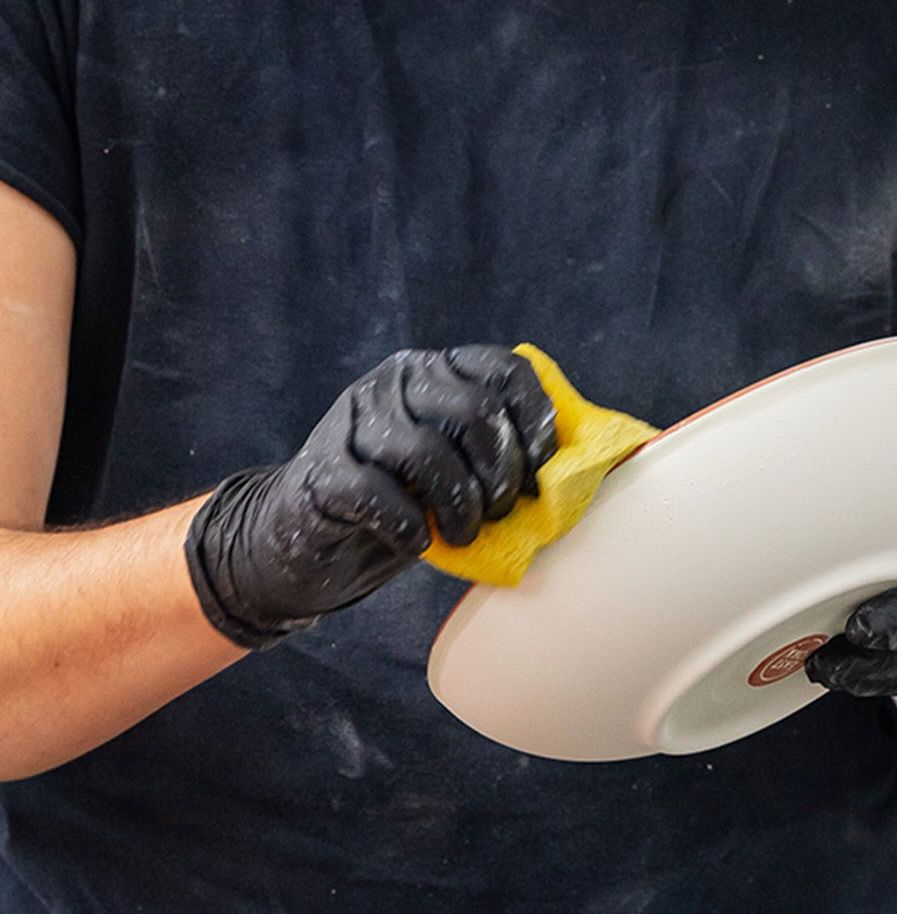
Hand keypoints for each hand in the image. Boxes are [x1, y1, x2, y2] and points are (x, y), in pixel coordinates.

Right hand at [185, 346, 558, 648]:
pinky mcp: (325, 471)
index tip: (539, 477)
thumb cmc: (403, 503)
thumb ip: (499, 455)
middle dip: (500, 476)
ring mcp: (354, 422)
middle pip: (474, 414)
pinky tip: (416, 543)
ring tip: (461, 535)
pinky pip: (381, 496)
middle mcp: (395, 383)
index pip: (506, 371)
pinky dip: (410, 529)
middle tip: (498, 515)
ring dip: (460, 508)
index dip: (536, 425)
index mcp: (437, 373)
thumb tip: (569, 478)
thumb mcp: (458, 469)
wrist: (310, 537)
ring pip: (428, 454)